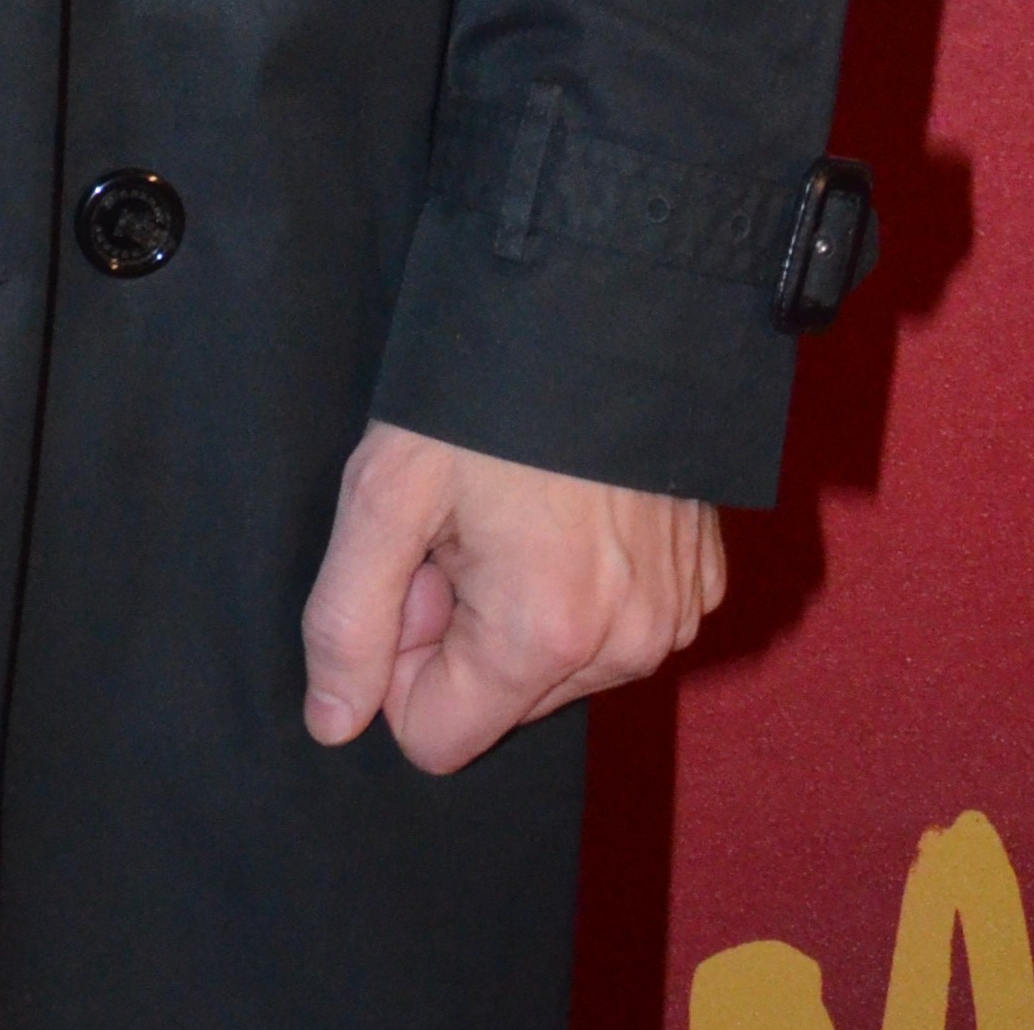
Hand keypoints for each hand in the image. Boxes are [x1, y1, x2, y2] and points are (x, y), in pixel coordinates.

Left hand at [300, 420, 724, 773]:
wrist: (602, 297)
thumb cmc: (480, 390)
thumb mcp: (384, 490)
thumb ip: (347, 619)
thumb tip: (332, 724)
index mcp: (543, 637)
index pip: (436, 737)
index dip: (402, 652)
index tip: (416, 562)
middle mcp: (626, 649)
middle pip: (497, 699)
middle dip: (463, 625)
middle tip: (463, 521)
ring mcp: (674, 618)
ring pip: (554, 667)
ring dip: (520, 603)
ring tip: (516, 504)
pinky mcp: (702, 584)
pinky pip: (615, 626)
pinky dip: (581, 582)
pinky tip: (568, 502)